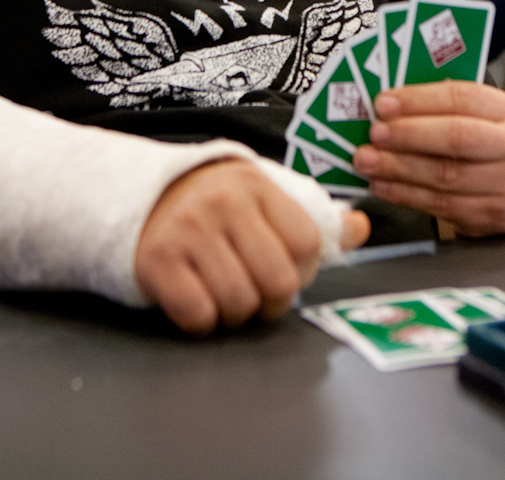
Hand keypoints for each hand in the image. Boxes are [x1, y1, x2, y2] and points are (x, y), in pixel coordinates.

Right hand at [135, 158, 369, 333]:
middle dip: (272, 301)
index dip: (303, 271)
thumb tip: (360, 227)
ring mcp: (187, 228)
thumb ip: (316, 221)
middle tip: (254, 289)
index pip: (307, 244)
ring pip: (239, 303)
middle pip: (278, 282)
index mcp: (256, 185)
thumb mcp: (265, 201)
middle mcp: (222, 202)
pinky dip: (201, 320)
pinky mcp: (157, 259)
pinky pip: (198, 314)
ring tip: (224, 290)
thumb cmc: (217, 209)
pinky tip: (196, 295)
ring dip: (235, 312)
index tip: (284, 268)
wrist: (144, 198)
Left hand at [352, 81, 504, 236]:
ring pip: (444, 174)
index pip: (460, 98)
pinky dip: (404, 194)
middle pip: (456, 137)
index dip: (417, 100)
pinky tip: (382, 184)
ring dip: (398, 167)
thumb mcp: (475, 117)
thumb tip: (387, 105)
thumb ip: (438, 108)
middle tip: (374, 133)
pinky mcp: (491, 215)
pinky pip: (440, 204)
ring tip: (367, 160)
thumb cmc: (486, 145)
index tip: (383, 104)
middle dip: (407, 134)